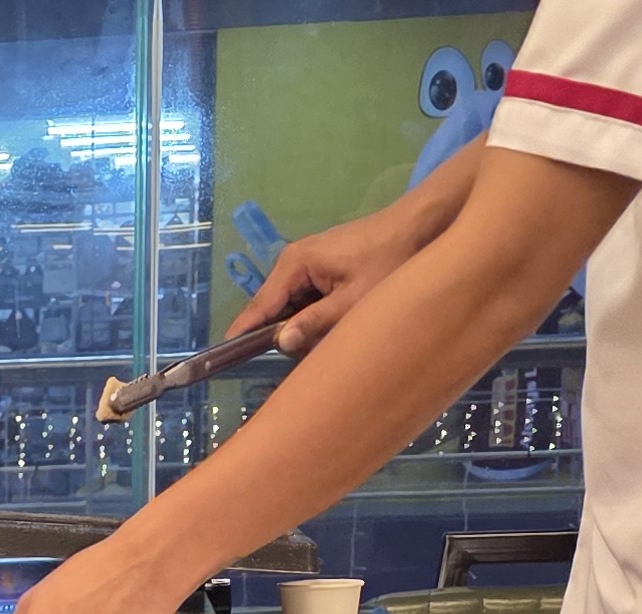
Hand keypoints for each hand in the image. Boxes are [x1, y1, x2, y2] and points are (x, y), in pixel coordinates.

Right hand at [240, 197, 430, 357]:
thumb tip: (281, 343)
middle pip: (274, 307)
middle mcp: (293, 260)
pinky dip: (314, 314)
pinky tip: (331, 326)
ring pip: (292, 305)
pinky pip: (307, 298)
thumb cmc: (387, 260)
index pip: (260, 304)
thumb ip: (315, 323)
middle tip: (300, 358)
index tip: (225, 356)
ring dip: (303, 325)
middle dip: (283, 333)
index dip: (244, 332)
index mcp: (294, 264)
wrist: (416, 226)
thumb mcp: (352, 300)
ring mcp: (307, 262)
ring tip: (322, 341)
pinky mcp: (322, 267)